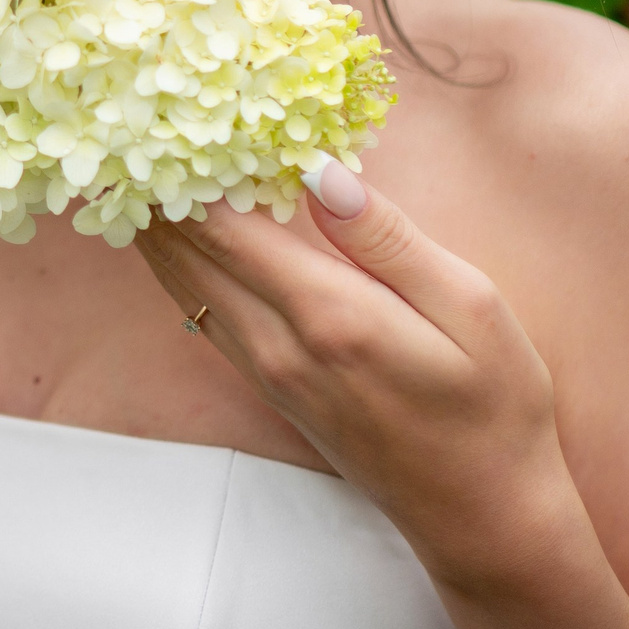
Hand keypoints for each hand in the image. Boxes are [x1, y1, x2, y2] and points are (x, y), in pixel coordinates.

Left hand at [133, 162, 583, 591]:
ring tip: (139, 157)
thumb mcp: (471, 308)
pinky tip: (177, 226)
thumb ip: (388, 238)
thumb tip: (319, 172)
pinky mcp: (268, 386)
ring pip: (182, 283)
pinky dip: (181, 262)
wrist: (482, 516)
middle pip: (185, 251)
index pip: (222, 226)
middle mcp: (277, 344)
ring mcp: (266, 371)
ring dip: (158, 222)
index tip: (162, 112)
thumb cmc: (494, 407)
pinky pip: (202, 310)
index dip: (183, 167)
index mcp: (327, 314)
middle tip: (134, 121)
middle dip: (156, 186)